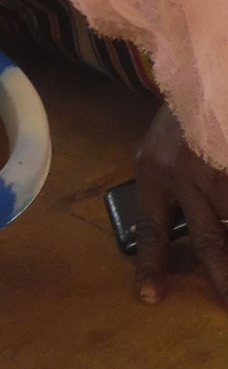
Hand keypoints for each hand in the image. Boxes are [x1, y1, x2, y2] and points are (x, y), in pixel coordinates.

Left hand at [134, 103, 227, 306]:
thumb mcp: (165, 147)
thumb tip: (194, 238)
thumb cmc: (184, 113)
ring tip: (227, 270)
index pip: (152, 227)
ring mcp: (215, 169)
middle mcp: (183, 173)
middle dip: (222, 277)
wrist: (201, 70)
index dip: (152, 264)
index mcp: (154, 169)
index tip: (149, 298)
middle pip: (207, 240)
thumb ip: (172, 188)